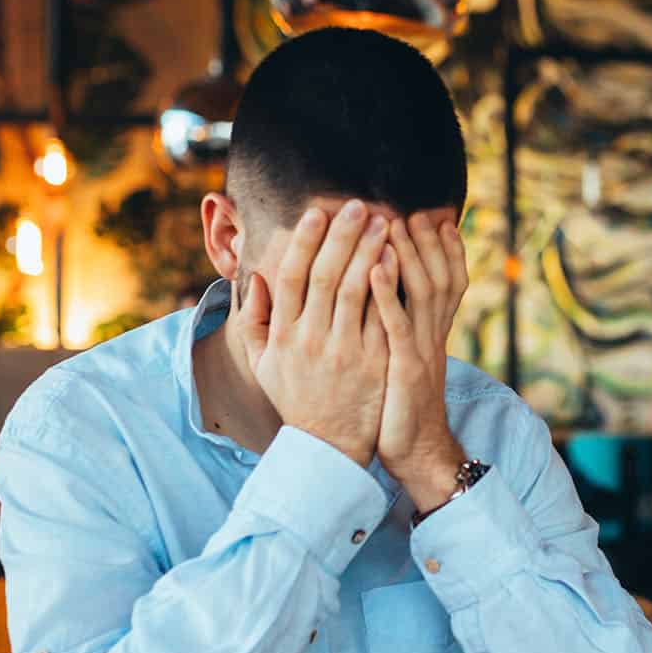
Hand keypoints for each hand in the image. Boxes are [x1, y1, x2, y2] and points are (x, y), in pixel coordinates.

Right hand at [241, 201, 390, 466]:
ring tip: (384, 223)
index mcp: (284, 335)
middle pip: (326, 275)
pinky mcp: (374, 363)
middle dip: (343, 236)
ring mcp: (345, 351)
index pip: (291, 276)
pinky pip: (382, 316)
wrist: (328, 447)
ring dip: (370, 252)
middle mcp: (312, 339)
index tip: (317, 212)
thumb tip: (255, 278)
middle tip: (359, 205)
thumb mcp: (263, 364)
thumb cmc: (296, 399)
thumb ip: (254, 320)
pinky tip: (398, 260)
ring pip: (356, 290)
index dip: (304, 241)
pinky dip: (389, 286)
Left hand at [374, 213, 470, 511]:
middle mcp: (430, 335)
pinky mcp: (405, 368)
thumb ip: (400, 327)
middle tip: (415, 208)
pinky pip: (397, 325)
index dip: (444, 248)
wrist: (416, 453)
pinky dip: (387, 294)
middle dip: (428, 241)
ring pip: (421, 292)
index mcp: (429, 332)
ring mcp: (420, 350)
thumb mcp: (404, 360)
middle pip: (438, 275)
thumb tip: (389, 298)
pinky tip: (374, 268)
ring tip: (393, 223)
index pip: (446, 279)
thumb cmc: (399, 406)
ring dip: (408, 254)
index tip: (434, 216)